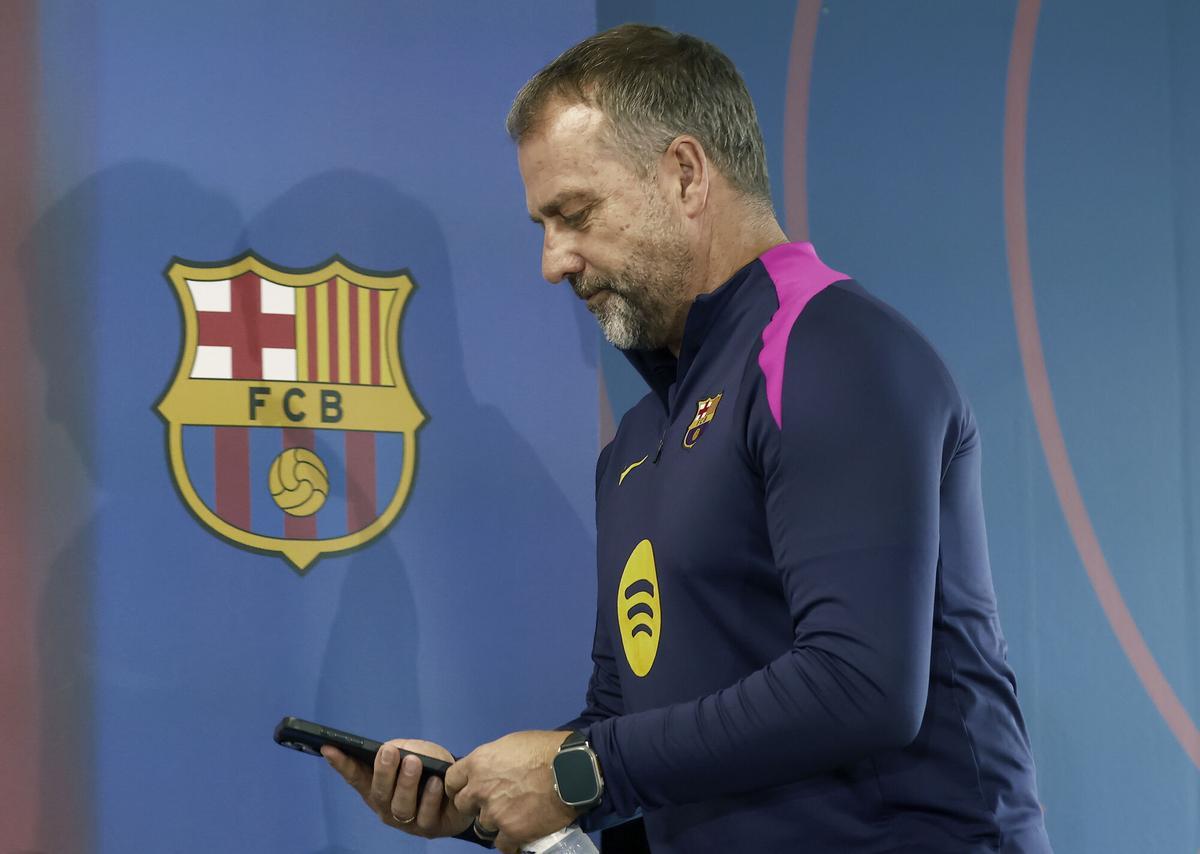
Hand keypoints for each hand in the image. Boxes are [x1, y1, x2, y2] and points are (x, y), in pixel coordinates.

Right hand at [322, 739, 471, 839]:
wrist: (463, 789)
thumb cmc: (432, 768)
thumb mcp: (418, 751)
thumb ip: (403, 749)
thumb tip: (394, 750)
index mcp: (377, 787)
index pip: (355, 776)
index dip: (341, 764)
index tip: (329, 747)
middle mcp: (387, 807)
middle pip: (378, 793)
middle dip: (382, 771)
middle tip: (388, 751)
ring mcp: (407, 821)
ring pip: (400, 806)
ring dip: (406, 783)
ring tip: (413, 762)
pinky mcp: (429, 828)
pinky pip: (426, 814)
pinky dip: (430, 797)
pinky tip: (434, 782)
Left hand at [445, 730, 580, 853]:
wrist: (571, 770)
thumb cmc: (544, 749)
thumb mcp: (510, 744)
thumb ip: (492, 760)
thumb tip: (488, 770)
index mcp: (478, 763)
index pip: (451, 780)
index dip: (460, 786)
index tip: (469, 789)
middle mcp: (480, 789)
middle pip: (463, 805)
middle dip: (475, 805)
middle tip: (494, 802)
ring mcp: (494, 813)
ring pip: (482, 826)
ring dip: (494, 822)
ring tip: (512, 816)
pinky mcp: (512, 831)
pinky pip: (501, 844)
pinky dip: (510, 841)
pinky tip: (520, 833)